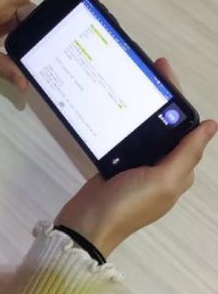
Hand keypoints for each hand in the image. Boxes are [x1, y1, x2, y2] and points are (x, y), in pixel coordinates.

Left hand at [0, 0, 99, 88]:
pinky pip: (19, 28)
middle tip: (83, 25)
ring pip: (29, 18)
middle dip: (58, 13)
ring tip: (67, 44)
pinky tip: (44, 51)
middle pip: (37, 4)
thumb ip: (4, 68)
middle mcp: (1, 2)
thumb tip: (26, 84)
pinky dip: (30, 38)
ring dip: (43, 31)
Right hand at [56, 59, 215, 257]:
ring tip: (131, 81)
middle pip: (166, 126)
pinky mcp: (114, 166)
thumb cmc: (129, 203)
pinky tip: (114, 106)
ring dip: (141, 108)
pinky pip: (124, 140)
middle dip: (160, 97)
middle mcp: (161, 168)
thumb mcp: (164, 180)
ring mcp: (136, 167)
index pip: (186, 130)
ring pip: (145, 131)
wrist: (87, 225)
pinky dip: (122, 123)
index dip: (178, 100)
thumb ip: (187, 153)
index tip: (164, 72)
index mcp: (178, 171)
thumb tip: (211, 126)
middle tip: (148, 68)